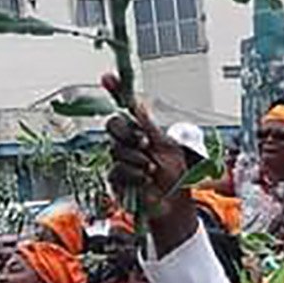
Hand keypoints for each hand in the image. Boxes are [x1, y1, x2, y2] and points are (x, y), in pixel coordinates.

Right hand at [106, 98, 196, 251]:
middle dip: (129, 135)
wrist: (173, 205)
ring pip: (116, 149)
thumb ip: (149, 125)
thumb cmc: (175, 177)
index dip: (116, 91)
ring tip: (151, 169)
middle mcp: (129, 142)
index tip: (108, 77)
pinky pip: (116, 169)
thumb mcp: (166, 145)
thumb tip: (139, 104)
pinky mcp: (115, 178)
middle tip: (145, 144)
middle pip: (114, 126)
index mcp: (143, 130)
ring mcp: (121, 159)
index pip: (125, 106)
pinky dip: (133, 174)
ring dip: (137, 159)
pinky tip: (144, 179)